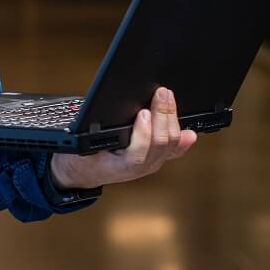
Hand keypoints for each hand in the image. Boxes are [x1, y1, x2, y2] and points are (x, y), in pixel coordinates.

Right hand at [52, 87, 196, 189]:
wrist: (81, 174)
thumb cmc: (80, 160)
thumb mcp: (81, 145)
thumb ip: (94, 134)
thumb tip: (113, 117)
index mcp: (120, 166)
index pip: (139, 152)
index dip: (144, 132)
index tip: (143, 112)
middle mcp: (140, 168)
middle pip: (161, 143)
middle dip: (163, 115)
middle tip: (161, 95)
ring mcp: (151, 165)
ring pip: (171, 144)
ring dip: (172, 119)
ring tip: (168, 99)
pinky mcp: (155, 160)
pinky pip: (173, 151)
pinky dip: (183, 140)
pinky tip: (189, 132)